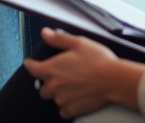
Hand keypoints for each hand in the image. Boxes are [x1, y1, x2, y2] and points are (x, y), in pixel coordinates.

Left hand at [23, 28, 144, 118]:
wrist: (114, 80)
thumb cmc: (97, 60)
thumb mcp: (78, 43)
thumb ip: (58, 39)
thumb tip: (44, 33)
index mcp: (51, 69)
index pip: (30, 68)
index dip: (31, 64)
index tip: (32, 63)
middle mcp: (53, 86)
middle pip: (42, 87)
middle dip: (48, 82)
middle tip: (60, 76)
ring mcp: (62, 100)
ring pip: (53, 98)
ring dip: (58, 93)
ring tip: (70, 86)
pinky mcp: (72, 110)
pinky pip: (63, 110)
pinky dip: (67, 105)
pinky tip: (76, 98)